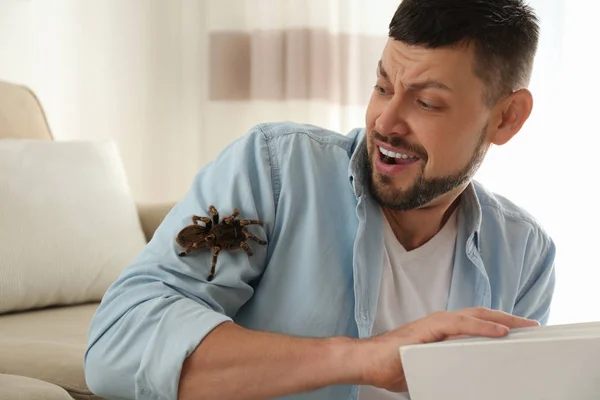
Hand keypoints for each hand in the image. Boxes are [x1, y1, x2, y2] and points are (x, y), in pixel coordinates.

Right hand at [357, 307, 539, 391]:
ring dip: (502, 319)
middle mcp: (441, 322)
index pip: (476, 323)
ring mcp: (435, 323)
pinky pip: (461, 324)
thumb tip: (465, 381)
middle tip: (532, 326)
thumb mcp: (427, 367)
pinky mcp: (429, 328)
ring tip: (524, 325)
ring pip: (475, 315)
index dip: (499, 324)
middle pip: (481, 315)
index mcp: (442, 331)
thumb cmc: (391, 365)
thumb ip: (446, 366)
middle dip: (509, 318)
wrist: (367, 361)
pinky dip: (483, 326)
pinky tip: (500, 330)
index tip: (521, 332)